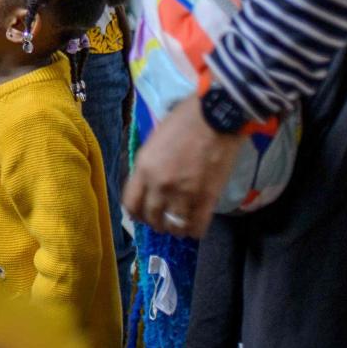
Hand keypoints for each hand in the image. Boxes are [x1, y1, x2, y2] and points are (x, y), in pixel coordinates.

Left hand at [122, 97, 243, 238]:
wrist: (215, 116)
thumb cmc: (183, 120)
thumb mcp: (154, 140)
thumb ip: (148, 165)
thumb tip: (147, 184)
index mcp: (144, 168)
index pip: (131, 204)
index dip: (135, 213)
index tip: (142, 214)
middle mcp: (160, 184)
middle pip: (152, 217)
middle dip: (155, 222)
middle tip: (162, 220)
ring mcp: (184, 193)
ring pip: (173, 226)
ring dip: (174, 229)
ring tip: (178, 226)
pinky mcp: (208, 198)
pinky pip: (198, 225)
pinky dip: (194, 231)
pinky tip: (194, 228)